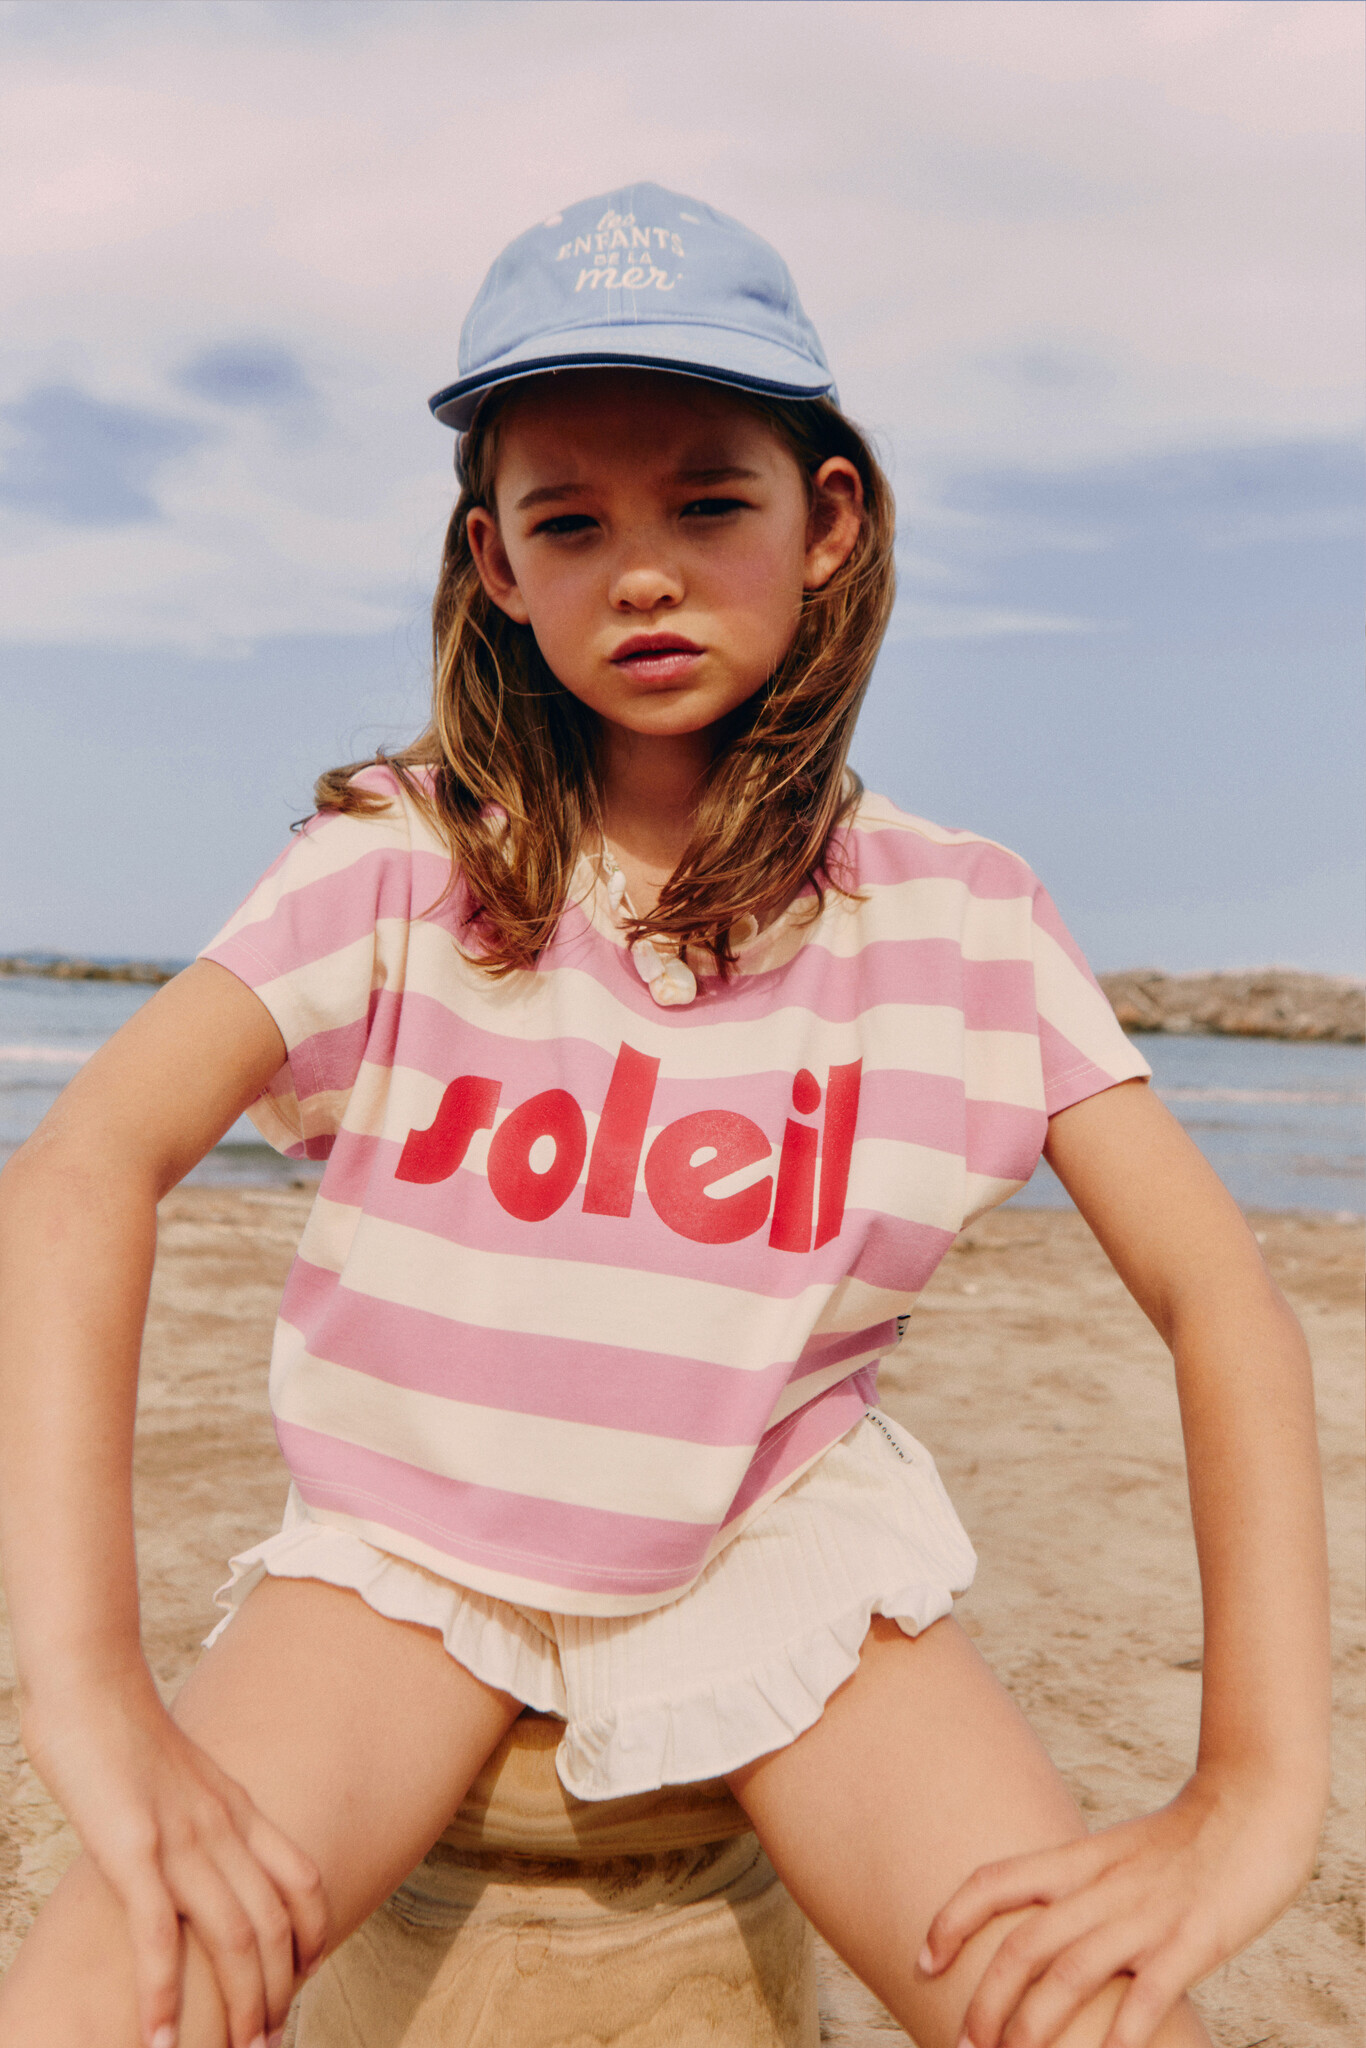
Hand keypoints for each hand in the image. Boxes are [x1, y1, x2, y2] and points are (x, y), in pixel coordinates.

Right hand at [24, 1663, 327, 2047]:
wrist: (91, 1680)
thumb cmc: (126, 1728)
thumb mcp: (186, 1773)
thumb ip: (204, 1812)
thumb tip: (205, 1850)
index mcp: (239, 1806)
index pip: (304, 1880)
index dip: (314, 1936)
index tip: (304, 1982)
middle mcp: (223, 1827)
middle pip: (274, 1925)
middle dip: (277, 1994)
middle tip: (269, 2044)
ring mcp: (182, 1839)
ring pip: (233, 1937)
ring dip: (238, 2007)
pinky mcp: (132, 1848)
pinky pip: (158, 1934)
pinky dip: (162, 1993)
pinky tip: (160, 2037)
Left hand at [919, 1769, 1320, 2047]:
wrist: (1255, 1801)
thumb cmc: (1186, 1837)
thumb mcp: (1116, 1853)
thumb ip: (1080, 1887)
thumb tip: (1044, 1936)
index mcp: (1079, 1859)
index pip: (995, 1881)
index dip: (951, 1919)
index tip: (924, 1961)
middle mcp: (1102, 1886)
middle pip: (1023, 1943)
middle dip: (986, 1999)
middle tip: (964, 2043)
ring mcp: (1147, 1914)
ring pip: (1070, 1973)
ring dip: (1033, 2025)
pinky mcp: (1195, 1939)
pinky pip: (1150, 1992)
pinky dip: (1122, 2032)